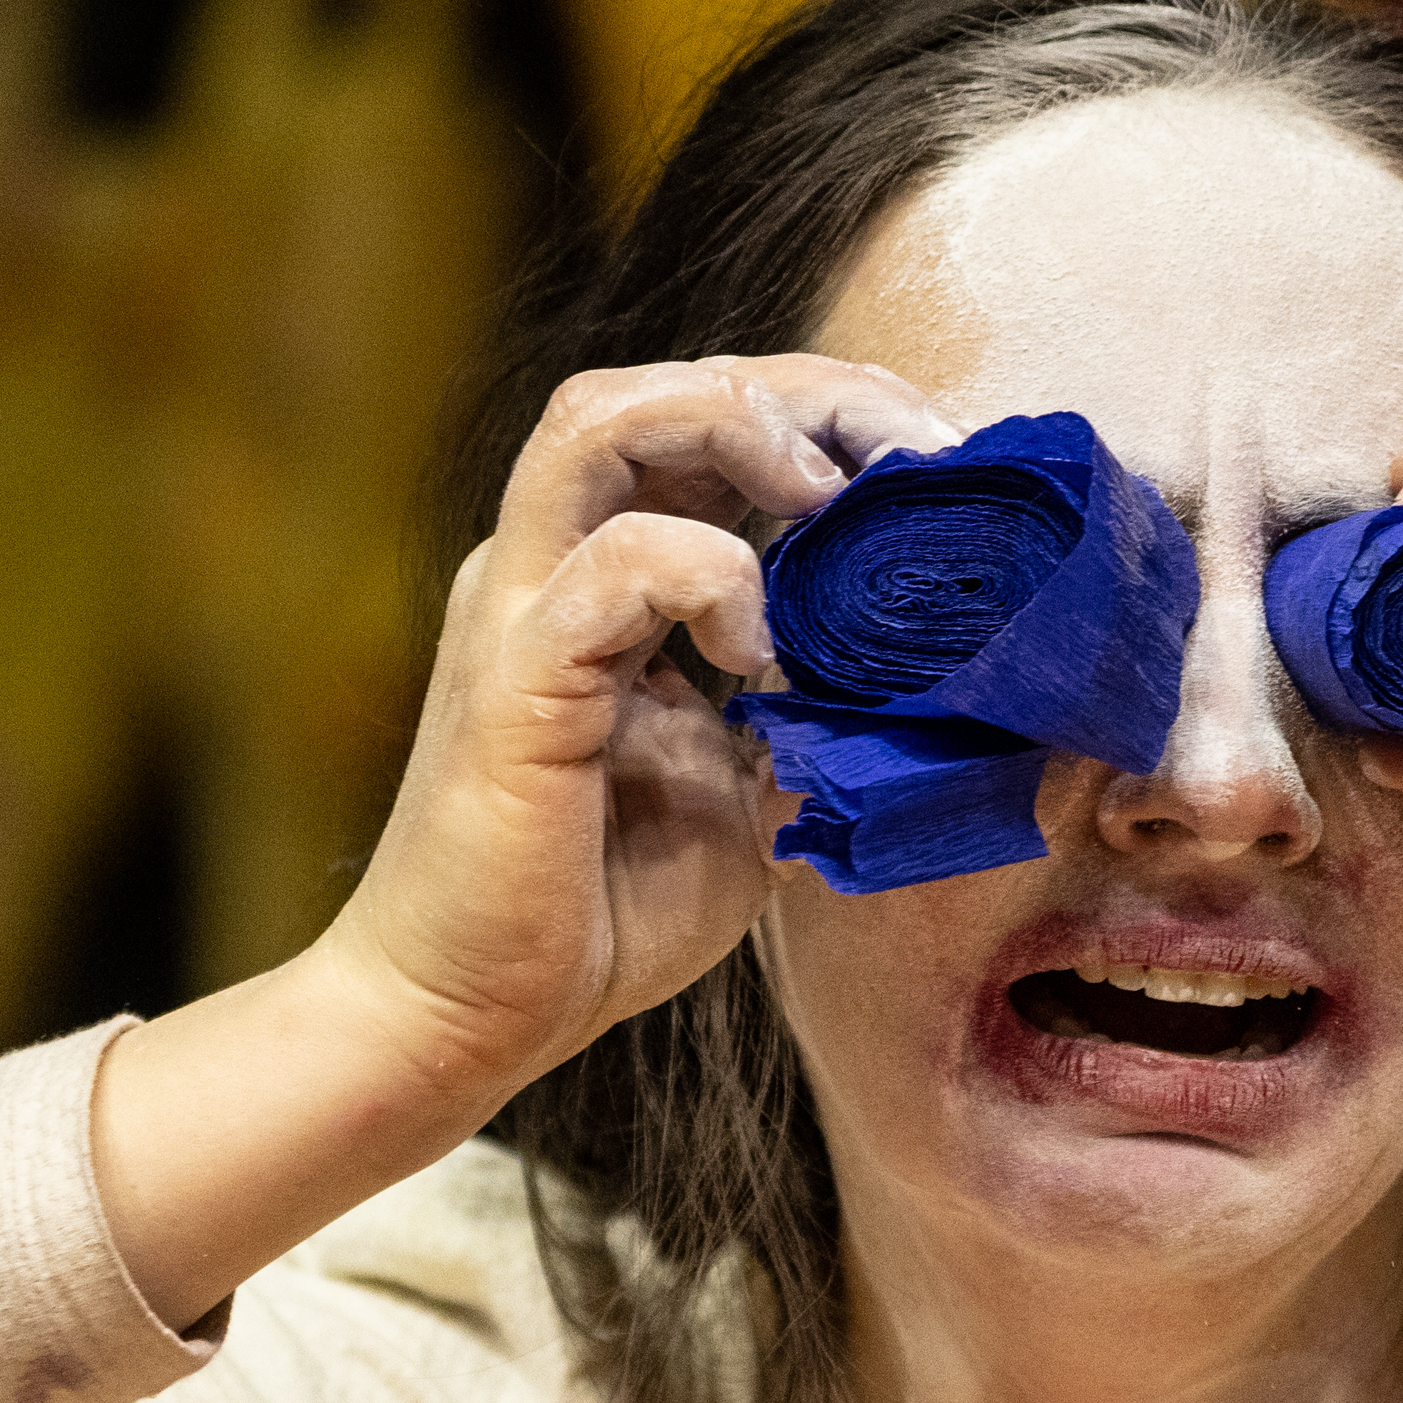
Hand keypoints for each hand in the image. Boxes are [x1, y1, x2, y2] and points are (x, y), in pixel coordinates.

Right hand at [90, 357, 945, 1323]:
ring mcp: (521, 608)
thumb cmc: (594, 912)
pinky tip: (767, 658)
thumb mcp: (744, 791)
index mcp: (599, 577)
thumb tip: (923, 671)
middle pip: (665, 387)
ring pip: (606, 420)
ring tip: (835, 505)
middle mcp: (549, 565)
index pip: (708, 425)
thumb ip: (807, 713)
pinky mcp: (516, 677)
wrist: (465, 1015)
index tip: (937, 474)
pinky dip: (715, 579)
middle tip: (919, 463)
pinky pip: (618, 564)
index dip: (830, 419)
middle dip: (810, 396)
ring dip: (746, 433)